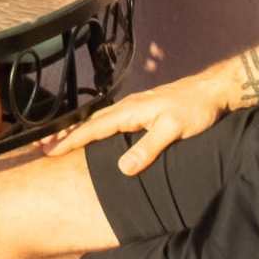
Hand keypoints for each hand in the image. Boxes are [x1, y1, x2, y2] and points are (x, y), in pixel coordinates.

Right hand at [41, 71, 235, 171]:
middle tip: (44, 148)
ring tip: (63, 143)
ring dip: (80, 132)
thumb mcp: (173, 130)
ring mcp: (136, 107)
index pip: (94, 129)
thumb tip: (123, 168)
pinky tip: (97, 136)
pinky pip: (112, 121)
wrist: (214, 90)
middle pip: (91, 123)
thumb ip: (149, 148)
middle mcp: (129, 107)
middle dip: (67, 135)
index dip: (71, 141)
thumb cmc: (196, 110)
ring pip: (100, 121)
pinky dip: (97, 129)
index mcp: (131, 111)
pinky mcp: (144, 110)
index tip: (51, 152)